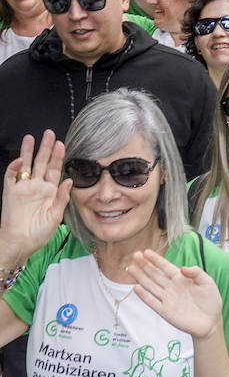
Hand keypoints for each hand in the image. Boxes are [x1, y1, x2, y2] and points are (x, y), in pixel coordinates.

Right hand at [0, 132, 70, 266]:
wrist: (20, 243)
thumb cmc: (39, 233)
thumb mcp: (56, 216)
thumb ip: (62, 198)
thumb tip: (70, 180)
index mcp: (49, 192)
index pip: (55, 170)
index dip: (58, 157)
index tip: (62, 144)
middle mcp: (36, 187)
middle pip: (42, 163)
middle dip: (45, 148)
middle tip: (49, 133)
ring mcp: (23, 188)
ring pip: (26, 165)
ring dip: (28, 152)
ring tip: (31, 138)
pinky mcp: (10, 192)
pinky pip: (10, 177)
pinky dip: (14, 168)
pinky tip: (20, 161)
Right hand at [128, 250, 224, 339]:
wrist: (210, 322)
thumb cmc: (211, 301)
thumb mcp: (208, 283)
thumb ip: (196, 273)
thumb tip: (182, 268)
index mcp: (181, 279)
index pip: (166, 267)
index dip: (156, 259)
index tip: (146, 252)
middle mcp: (172, 287)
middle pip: (155, 274)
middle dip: (145, 265)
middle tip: (135, 255)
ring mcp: (167, 299)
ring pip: (150, 286)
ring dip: (140, 277)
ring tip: (130, 268)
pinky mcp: (165, 311)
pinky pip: (152, 302)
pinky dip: (144, 295)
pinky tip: (136, 288)